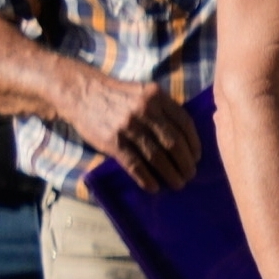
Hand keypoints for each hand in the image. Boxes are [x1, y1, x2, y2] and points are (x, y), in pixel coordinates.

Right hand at [64, 70, 198, 191]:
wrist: (81, 92)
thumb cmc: (117, 95)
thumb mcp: (144, 92)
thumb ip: (163, 109)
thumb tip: (186, 138)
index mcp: (156, 96)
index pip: (185, 124)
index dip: (194, 144)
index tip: (197, 158)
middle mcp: (145, 110)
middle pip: (174, 144)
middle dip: (185, 163)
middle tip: (190, 175)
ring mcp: (128, 126)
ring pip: (157, 157)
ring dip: (170, 174)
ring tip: (177, 184)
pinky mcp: (113, 141)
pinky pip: (135, 165)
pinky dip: (147, 179)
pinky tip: (154, 186)